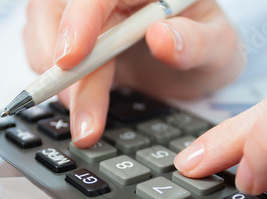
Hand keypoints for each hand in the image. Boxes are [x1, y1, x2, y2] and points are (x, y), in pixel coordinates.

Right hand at [24, 0, 244, 147]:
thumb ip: (197, 42)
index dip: (79, 21)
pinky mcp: (82, 38)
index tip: (69, 59)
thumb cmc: (210, 50)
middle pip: (60, 10)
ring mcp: (94, 15)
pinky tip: (76, 102)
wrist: (199, 64)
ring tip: (82, 119)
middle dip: (60, 64)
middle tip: (74, 108)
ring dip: (57, 78)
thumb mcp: (220, 48)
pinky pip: (49, 50)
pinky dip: (57, 80)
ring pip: (47, 31)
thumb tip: (160, 37)